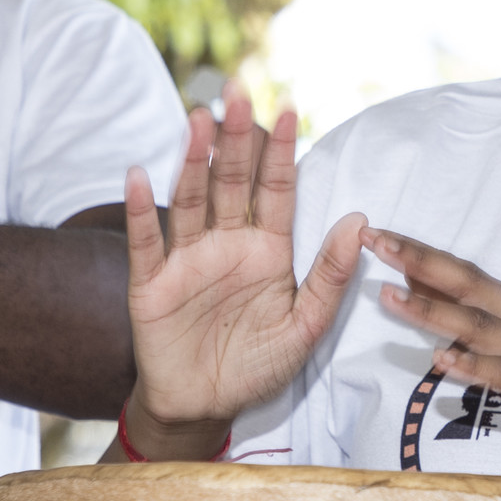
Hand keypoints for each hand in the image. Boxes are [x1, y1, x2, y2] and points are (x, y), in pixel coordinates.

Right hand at [121, 80, 365, 457]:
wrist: (204, 408)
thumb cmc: (256, 365)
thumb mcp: (305, 327)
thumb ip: (331, 277)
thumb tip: (360, 220)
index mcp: (268, 250)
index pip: (277, 190)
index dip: (281, 151)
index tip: (289, 109)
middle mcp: (227, 243)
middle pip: (233, 182)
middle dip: (236, 138)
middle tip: (239, 92)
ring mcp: (187, 259)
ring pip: (192, 199)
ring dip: (194, 159)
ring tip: (200, 119)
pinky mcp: (151, 283)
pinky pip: (146, 241)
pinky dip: (142, 210)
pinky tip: (140, 176)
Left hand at [371, 231, 500, 490]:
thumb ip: (471, 311)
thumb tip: (416, 277)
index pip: (460, 269)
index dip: (418, 250)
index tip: (373, 232)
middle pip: (466, 283)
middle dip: (418, 261)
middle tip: (375, 240)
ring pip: (480, 326)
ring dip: (433, 310)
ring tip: (390, 297)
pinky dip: (474, 366)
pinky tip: (442, 361)